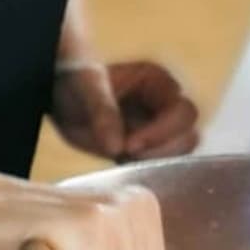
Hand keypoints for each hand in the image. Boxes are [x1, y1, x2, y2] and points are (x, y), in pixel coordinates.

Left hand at [52, 59, 200, 163]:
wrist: (60, 98)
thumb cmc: (75, 82)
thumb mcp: (84, 90)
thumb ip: (102, 113)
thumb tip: (116, 146)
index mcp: (157, 81)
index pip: (183, 110)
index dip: (162, 131)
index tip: (129, 144)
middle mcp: (166, 103)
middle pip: (189, 135)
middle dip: (160, 150)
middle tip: (124, 154)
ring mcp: (161, 126)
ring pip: (180, 153)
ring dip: (154, 160)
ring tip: (120, 156)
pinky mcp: (150, 146)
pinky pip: (162, 164)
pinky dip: (145, 168)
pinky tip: (120, 161)